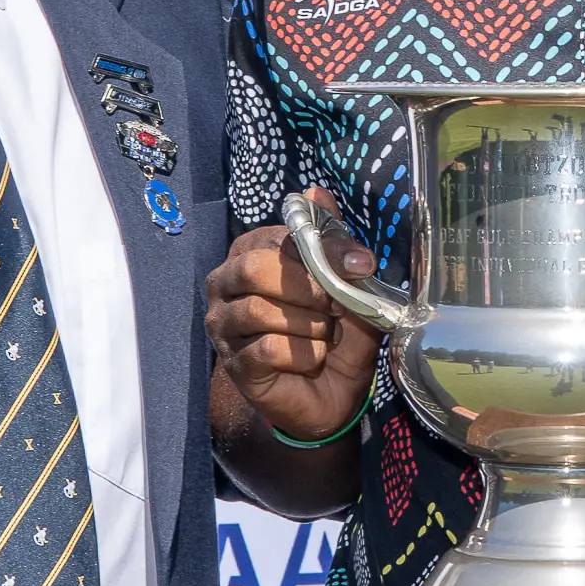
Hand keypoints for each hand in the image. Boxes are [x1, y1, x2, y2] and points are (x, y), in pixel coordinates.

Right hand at [206, 192, 384, 442]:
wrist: (336, 393)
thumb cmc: (337, 330)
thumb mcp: (347, 281)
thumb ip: (332, 239)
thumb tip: (316, 192)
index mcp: (252, 252)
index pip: (280, 237)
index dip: (324, 251)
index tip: (361, 267)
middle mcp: (226, 284)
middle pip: (256, 269)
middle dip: (308, 289)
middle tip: (335, 307)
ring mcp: (223, 325)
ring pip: (260, 311)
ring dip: (310, 326)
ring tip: (324, 337)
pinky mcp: (233, 364)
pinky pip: (267, 349)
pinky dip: (303, 355)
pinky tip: (313, 359)